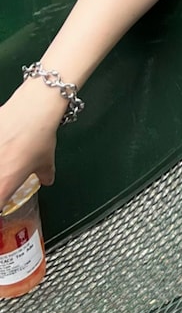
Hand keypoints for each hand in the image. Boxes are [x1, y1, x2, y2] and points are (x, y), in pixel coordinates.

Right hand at [0, 81, 63, 208]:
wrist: (33, 108)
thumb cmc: (38, 134)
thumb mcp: (46, 160)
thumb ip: (45, 174)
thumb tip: (46, 178)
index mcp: (4, 184)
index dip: (1, 204)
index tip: (4, 200)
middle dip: (1, 182)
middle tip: (7, 175)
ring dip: (1, 162)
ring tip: (7, 156)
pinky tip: (4, 143)